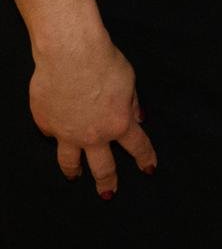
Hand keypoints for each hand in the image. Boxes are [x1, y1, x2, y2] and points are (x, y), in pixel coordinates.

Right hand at [28, 32, 154, 197]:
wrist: (70, 55)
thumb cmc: (104, 63)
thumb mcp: (130, 82)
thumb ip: (132, 103)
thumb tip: (138, 117)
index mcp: (119, 124)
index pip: (138, 147)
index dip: (145, 159)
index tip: (149, 169)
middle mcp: (93, 135)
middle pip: (102, 167)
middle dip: (107, 182)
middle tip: (109, 193)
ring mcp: (66, 133)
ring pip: (70, 162)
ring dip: (74, 171)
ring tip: (75, 177)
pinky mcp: (45, 124)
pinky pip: (51, 133)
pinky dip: (56, 133)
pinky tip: (57, 131)